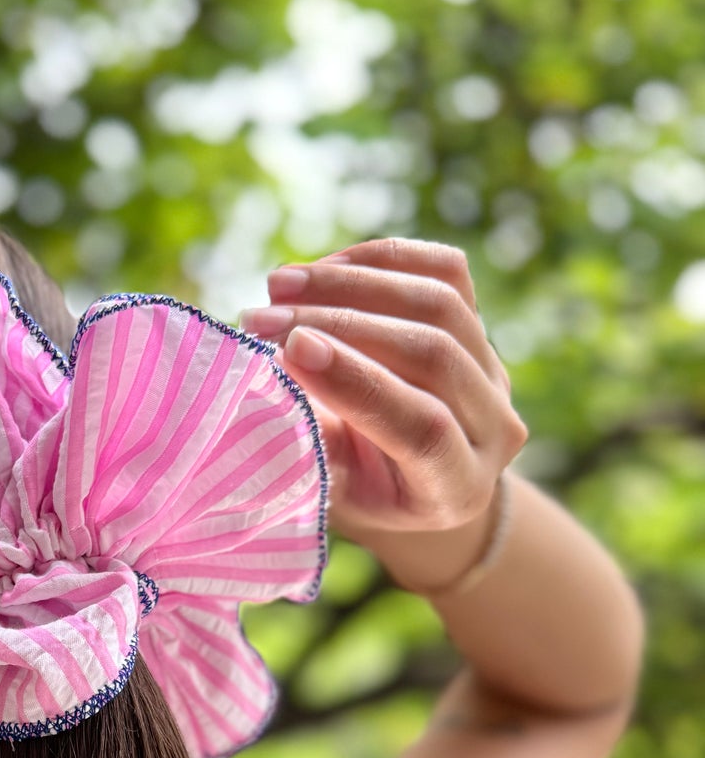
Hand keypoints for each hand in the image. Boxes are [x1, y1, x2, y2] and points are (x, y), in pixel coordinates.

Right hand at [238, 237, 527, 547]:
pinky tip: (322, 269)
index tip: (290, 350)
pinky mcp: (482, 324)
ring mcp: (494, 371)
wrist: (408, 484)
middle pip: (433, 352)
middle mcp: (493, 427)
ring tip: (278, 287)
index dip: (357, 382)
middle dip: (339, 325)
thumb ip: (315, 447)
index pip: (424, 428)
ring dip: (349, 285)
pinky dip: (378, 260)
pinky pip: (445, 270)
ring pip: (439, 303)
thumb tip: (271, 380)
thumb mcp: (331, 493)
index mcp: (457, 487)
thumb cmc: (358, 496)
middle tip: (263, 318)